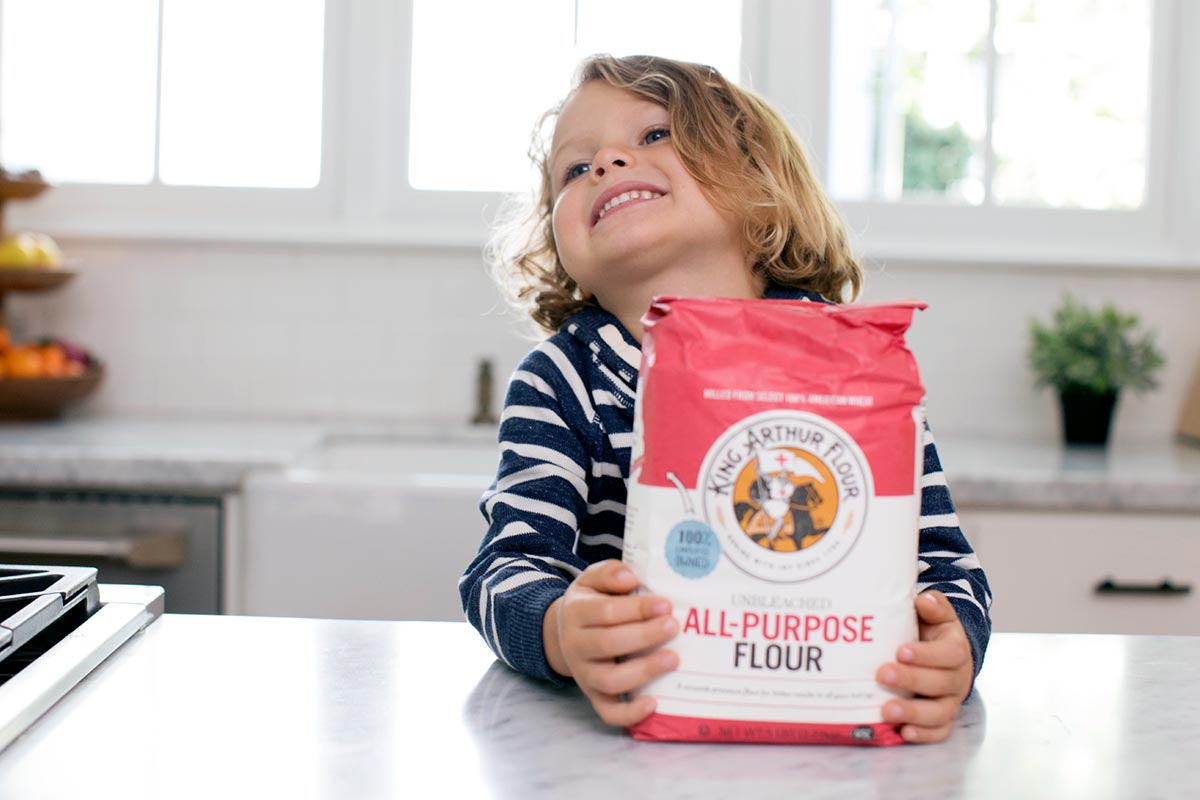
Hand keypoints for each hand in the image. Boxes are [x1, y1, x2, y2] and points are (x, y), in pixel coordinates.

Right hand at [543, 559, 678, 726]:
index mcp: (576, 613)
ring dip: (643, 671)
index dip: (637, 609)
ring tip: (673, 659)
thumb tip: (629, 578)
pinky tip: (654, 704)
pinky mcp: (593, 696)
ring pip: (610, 680)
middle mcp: (576, 646)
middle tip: (674, 626)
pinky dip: (629, 714)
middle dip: (645, 636)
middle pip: (608, 644)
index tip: (666, 604)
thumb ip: (608, 572)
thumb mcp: (591, 580)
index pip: (605, 612)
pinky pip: (607, 712)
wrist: (562, 632)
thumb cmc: (590, 602)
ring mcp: (584, 674)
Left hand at [876, 590, 973, 743]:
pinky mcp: (942, 719)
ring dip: (914, 713)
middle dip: (911, 681)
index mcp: (956, 650)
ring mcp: (950, 701)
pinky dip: (923, 735)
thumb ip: (933, 606)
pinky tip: (903, 733)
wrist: (942, 654)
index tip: (901, 651)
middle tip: (882, 674)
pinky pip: (938, 732)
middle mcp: (957, 678)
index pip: (950, 654)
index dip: (927, 655)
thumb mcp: (936, 615)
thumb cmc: (932, 633)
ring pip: (939, 712)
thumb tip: (924, 600)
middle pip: (940, 684)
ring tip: (887, 710)